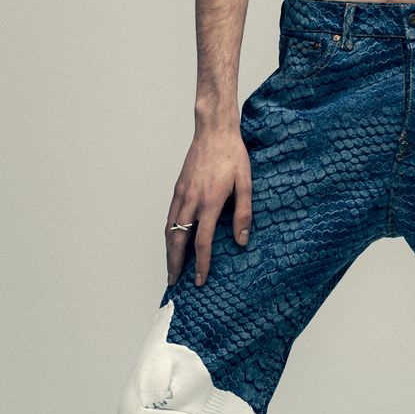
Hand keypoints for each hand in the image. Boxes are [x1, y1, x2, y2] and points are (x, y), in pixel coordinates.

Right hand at [166, 125, 251, 287]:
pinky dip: (168, 233)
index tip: (200, 280)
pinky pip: (170, 216)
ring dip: (168, 251)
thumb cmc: (233, 155)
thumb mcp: (246, 183)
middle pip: (177, 240)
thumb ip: (243, 213)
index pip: (201, 242)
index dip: (200, 264)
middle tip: (174, 282)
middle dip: (175, 264)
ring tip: (171, 267)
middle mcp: (191, 200)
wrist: (214, 131)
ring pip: (169, 229)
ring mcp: (181, 194)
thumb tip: (242, 240)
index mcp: (209, 202)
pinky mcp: (178, 188)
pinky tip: (172, 241)